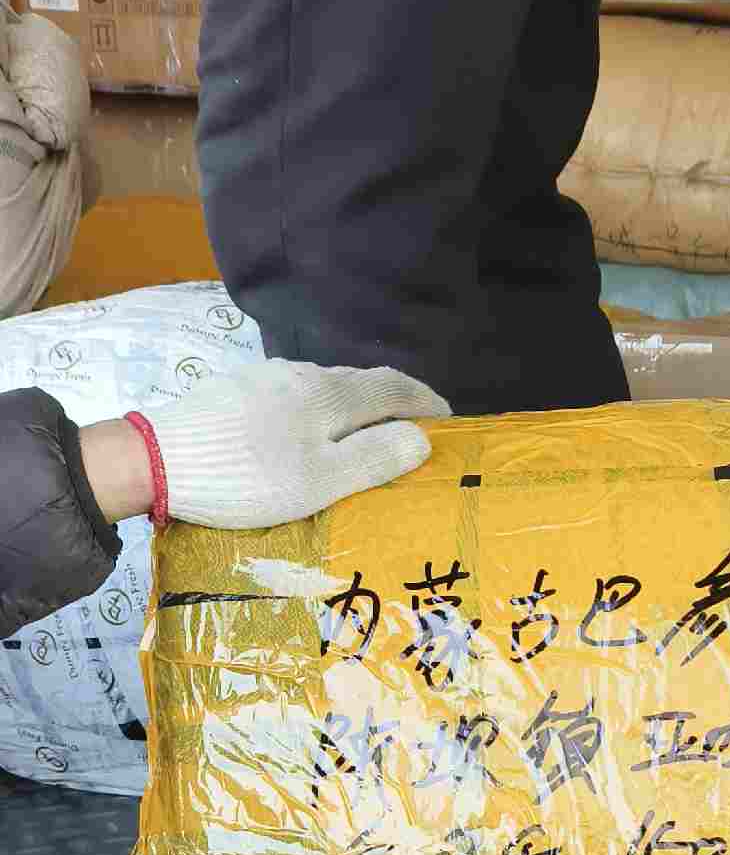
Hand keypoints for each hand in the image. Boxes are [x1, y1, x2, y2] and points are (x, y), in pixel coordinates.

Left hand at [83, 361, 450, 529]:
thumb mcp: (321, 479)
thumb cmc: (247, 477)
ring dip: (352, 408)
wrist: (156, 461)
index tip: (449, 418)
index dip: (426, 402)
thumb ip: (374, 457)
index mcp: (330, 394)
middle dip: (392, 403)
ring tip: (361, 438)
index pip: (394, 387)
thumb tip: (421, 437)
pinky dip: (316, 414)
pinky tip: (303, 437)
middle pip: (360, 383)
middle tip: (412, 431)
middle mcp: (301, 374)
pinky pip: (292, 398)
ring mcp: (263, 379)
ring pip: (324, 389)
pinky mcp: (234, 393)